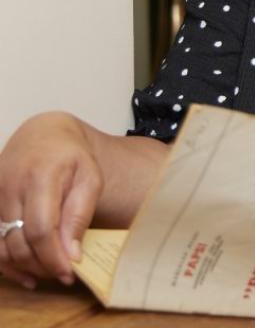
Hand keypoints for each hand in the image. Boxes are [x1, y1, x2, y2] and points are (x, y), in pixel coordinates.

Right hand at [0, 113, 102, 288]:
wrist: (42, 136)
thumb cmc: (71, 158)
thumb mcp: (90, 178)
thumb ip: (80, 214)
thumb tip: (71, 253)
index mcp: (40, 176)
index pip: (40, 228)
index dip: (53, 256)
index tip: (69, 272)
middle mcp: (9, 186)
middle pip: (19, 241)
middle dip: (41, 265)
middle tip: (62, 274)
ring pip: (1, 246)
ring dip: (23, 267)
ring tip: (47, 273)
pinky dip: (7, 262)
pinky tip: (26, 273)